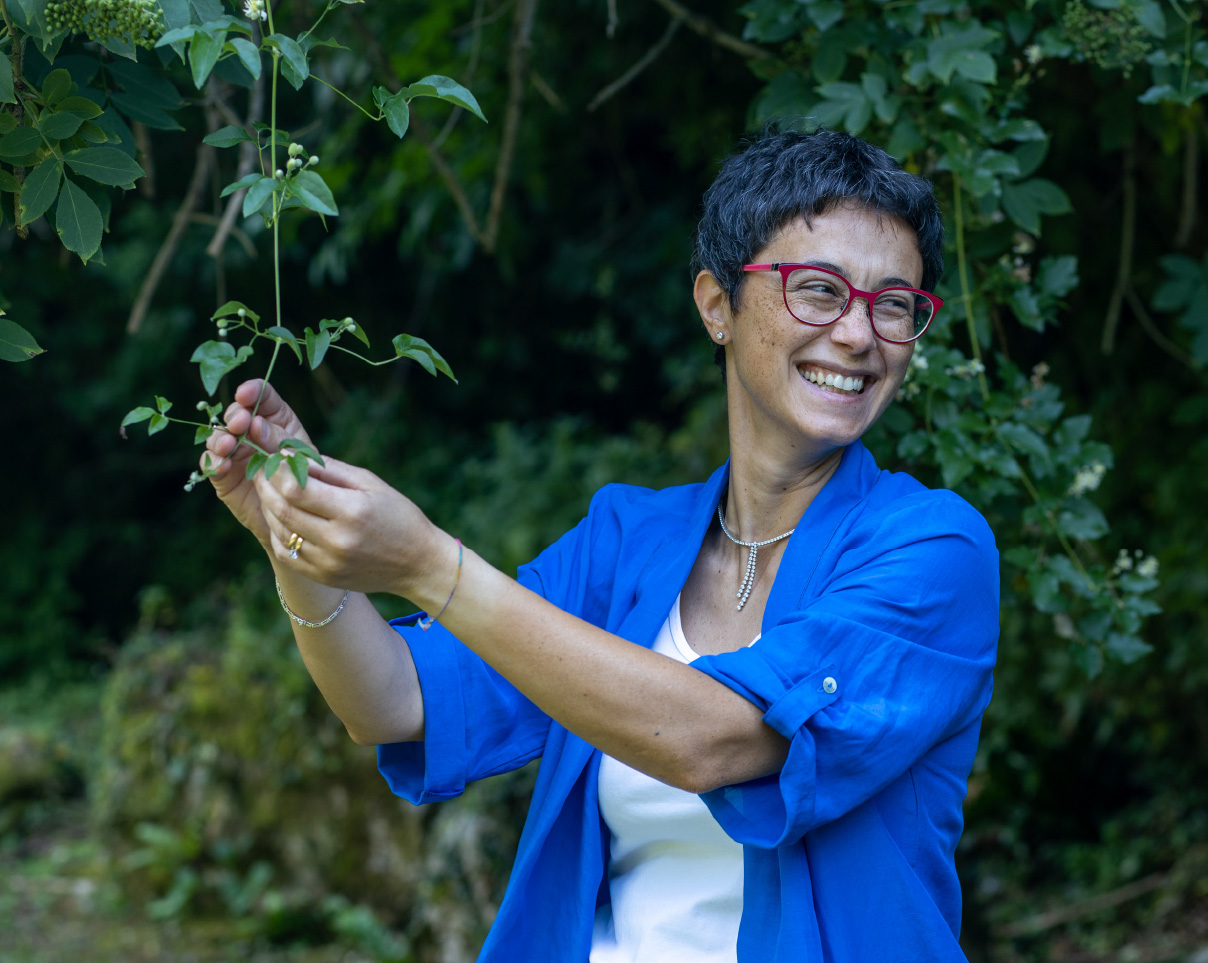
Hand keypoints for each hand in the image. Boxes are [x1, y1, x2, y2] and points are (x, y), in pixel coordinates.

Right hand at [203, 379, 313, 550]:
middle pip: (235, 413)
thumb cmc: (304, 481)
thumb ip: (278, 440)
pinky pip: (210, 463)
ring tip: (229, 446)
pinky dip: (213, 462)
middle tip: (239, 424)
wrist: (296, 519)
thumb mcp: (298, 457)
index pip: (262, 396)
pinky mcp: (223, 474)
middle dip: (235, 415)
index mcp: (276, 420)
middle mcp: (251, 432)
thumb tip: (256, 424)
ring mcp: (235, 452)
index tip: (245, 394)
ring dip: (220, 438)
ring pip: (218, 436)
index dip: (252, 391)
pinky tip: (222, 465)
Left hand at [253, 454, 441, 597]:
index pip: (297, 488)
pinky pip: (287, 552)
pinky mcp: (323, 576)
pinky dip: (277, 532)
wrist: (418, 564)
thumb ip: (330, 470)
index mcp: (353, 511)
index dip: (279, 470)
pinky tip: (281, 518)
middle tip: (262, 471)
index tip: (276, 457)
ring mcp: (328, 562)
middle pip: (283, 509)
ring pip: (280, 531)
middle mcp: (338, 540)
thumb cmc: (398, 515)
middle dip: (266, 486)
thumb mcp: (371, 483)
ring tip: (269, 491)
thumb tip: (291, 455)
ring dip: (268, 508)